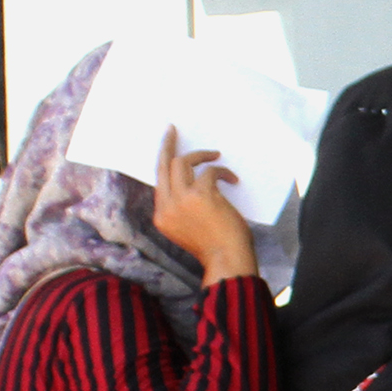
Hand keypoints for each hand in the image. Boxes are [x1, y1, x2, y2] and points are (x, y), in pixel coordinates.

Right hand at [150, 131, 260, 283]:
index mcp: (161, 216)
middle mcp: (166, 206)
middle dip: (168, 145)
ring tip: (215, 156)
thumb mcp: (187, 228)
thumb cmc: (214, 246)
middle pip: (163, 166)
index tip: (169, 147)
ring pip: (182, 162)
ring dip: (201, 155)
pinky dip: (222, 172)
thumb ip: (182, 208)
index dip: (164, 163)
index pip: (158, 182)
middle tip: (173, 130)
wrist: (227, 260)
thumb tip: (192, 182)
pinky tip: (233, 180)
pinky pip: (210, 171)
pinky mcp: (200, 194)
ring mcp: (181, 199)